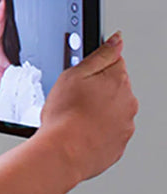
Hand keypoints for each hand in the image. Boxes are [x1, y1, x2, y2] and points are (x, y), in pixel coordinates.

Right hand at [35, 31, 136, 184]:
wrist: (64, 152)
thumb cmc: (65, 115)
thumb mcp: (74, 74)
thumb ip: (100, 55)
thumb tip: (117, 40)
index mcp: (118, 81)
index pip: (114, 62)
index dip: (94, 67)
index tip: (81, 77)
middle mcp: (128, 102)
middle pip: (114, 87)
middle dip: (96, 90)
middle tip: (72, 98)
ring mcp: (125, 125)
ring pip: (112, 110)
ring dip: (97, 110)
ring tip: (73, 117)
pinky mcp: (118, 144)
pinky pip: (108, 131)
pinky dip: (96, 130)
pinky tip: (79, 130)